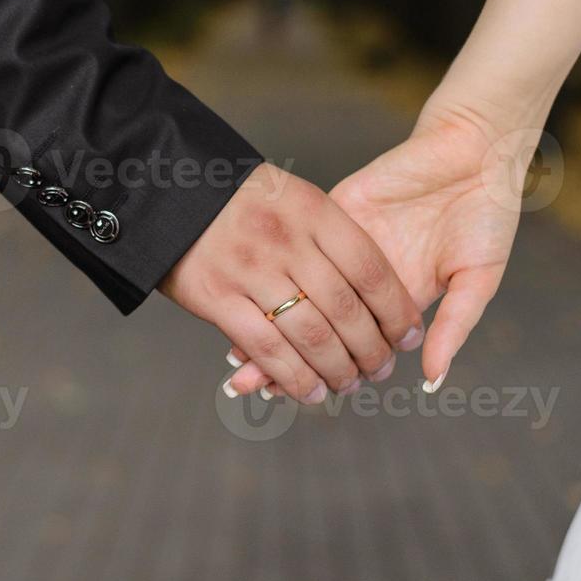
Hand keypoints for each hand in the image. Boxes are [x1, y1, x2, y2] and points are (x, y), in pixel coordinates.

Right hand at [160, 163, 421, 403]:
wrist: (169, 189)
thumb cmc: (241, 197)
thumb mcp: (293, 197)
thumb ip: (330, 236)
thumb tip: (375, 290)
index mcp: (313, 212)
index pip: (371, 269)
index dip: (396, 310)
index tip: (411, 336)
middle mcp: (287, 241)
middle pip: (346, 309)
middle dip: (372, 349)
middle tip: (382, 369)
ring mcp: (251, 270)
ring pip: (312, 335)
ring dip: (338, 369)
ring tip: (349, 384)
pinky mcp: (217, 298)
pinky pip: (267, 349)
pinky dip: (294, 379)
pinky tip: (311, 391)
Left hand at [227, 101, 528, 396]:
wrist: (475, 149)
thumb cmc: (488, 215)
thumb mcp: (478, 277)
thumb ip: (454, 326)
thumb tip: (431, 380)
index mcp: (398, 301)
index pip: (353, 346)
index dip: (325, 371)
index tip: (295, 397)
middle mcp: (364, 279)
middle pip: (316, 326)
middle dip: (284, 357)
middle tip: (247, 386)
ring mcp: (345, 245)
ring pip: (298, 290)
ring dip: (268, 320)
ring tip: (236, 356)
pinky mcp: (335, 210)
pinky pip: (298, 244)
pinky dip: (273, 269)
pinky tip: (247, 291)